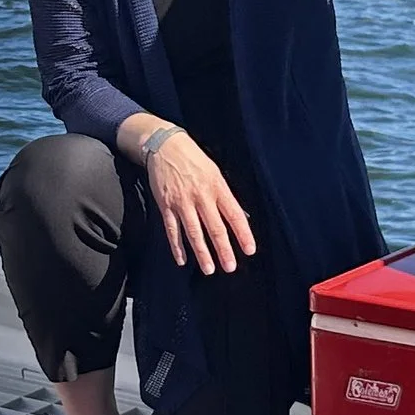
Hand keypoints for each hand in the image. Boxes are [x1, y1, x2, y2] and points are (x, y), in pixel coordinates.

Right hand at [131, 125, 256, 274]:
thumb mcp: (214, 172)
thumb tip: (237, 217)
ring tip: (209, 269)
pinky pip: (172, 229)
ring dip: (202, 252)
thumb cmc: (194, 159)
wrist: (165, 145)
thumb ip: (224, 195)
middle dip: (223, 249)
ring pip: (193, 232)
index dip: (242, 233)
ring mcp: (182, 201)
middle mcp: (201, 195)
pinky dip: (177, 246)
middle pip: (214, 227)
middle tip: (230, 267)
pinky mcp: (165, 204)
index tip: (250, 250)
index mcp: (217, 186)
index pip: (233, 214)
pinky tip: (182, 260)